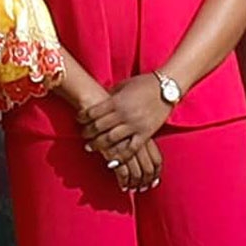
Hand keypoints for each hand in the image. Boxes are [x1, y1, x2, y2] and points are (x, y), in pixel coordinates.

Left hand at [71, 70, 166, 186]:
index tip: (78, 119)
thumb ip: (111, 96)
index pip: (93, 112)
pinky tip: (111, 161)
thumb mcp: (123, 86)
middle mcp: (124, 114)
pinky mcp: (146, 134)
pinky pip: (131, 149)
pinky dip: (120, 157)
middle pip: (98, 127)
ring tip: (90, 147)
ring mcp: (135, 125)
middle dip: (87, 132)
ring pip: (111, 140)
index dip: (82, 117)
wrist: (166, 87)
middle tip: (82, 135)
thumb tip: (98, 102)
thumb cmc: (143, 83)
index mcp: (116, 101)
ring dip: (98, 145)